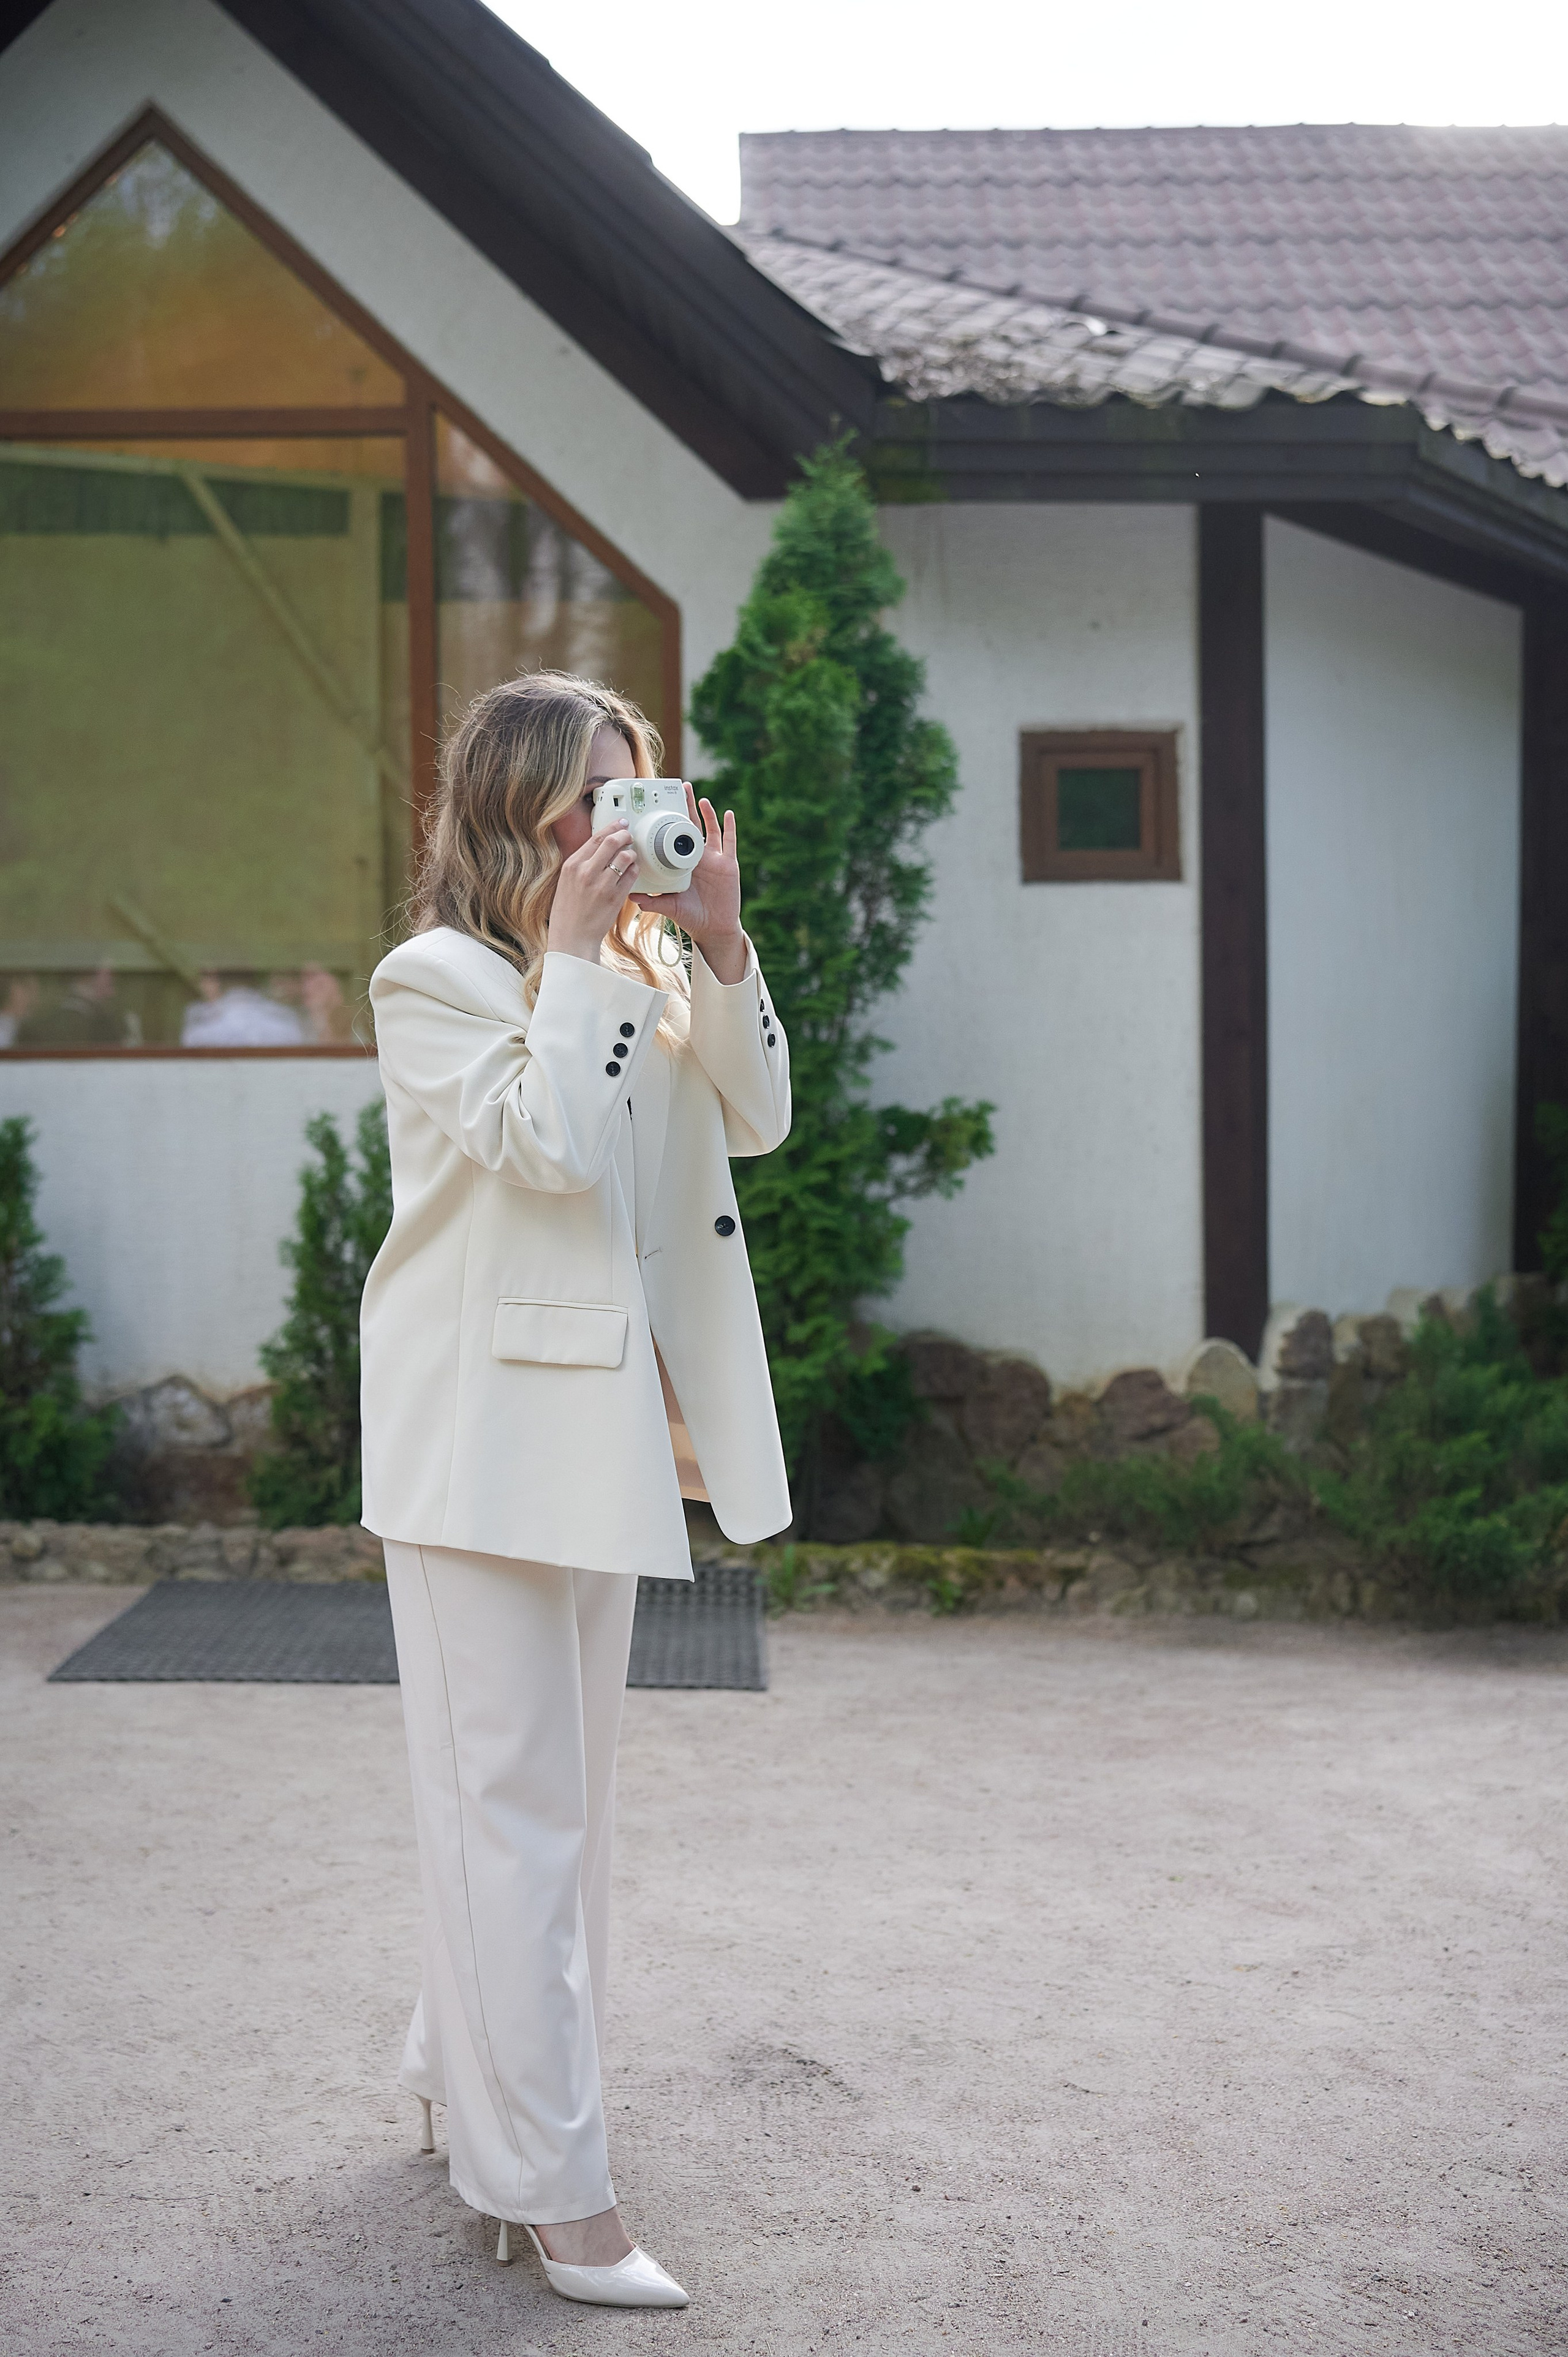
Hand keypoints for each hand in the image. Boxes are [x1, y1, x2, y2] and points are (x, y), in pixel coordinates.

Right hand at [547, 821, 637, 963]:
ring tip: (631, 856)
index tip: (620, 823)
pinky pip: (632, 876)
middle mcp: (586, 872)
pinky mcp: (615, 897)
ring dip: (632, 854)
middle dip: (625, 835)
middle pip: (612, 842)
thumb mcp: (566, 882)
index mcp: (572, 866)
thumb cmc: (568, 912)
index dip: (611, 827)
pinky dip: (635, 870)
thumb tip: (599, 848)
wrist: (572, 938)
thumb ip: (581, 864)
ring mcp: (602, 885)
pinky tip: (632, 871)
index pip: (596, 838)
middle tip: (629, 836)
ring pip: (625, 857)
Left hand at [632, 788, 744, 982]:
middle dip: (687, 806)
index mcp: (682, 862)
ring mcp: (714, 859)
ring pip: (711, 829)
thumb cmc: (691, 916)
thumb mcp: (669, 906)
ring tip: (699, 798)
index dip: (669, 821)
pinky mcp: (729, 864)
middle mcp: (698, 857)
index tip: (660, 806)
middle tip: (681, 787)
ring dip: (706, 813)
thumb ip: (652, 901)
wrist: (713, 929)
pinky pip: (730, 842)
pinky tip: (728, 814)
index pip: (674, 836)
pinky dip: (730, 827)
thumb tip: (631, 897)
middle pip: (692, 826)